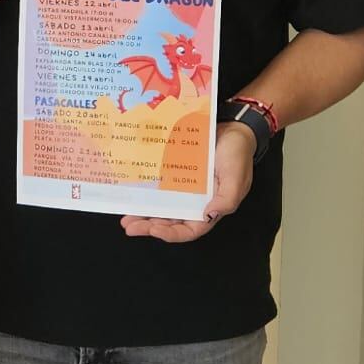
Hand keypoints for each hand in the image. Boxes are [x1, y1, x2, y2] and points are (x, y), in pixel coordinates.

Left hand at [120, 122, 256, 242]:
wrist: (232, 129)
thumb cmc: (237, 154)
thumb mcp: (236, 176)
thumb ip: (227, 198)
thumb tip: (209, 215)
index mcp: (210, 208)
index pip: (189, 230)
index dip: (171, 234)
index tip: (154, 230)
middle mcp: (194, 202)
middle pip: (170, 222)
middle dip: (149, 227)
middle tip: (129, 226)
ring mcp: (183, 189)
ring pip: (160, 207)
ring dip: (143, 214)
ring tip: (125, 218)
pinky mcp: (174, 174)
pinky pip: (158, 187)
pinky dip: (145, 193)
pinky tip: (132, 194)